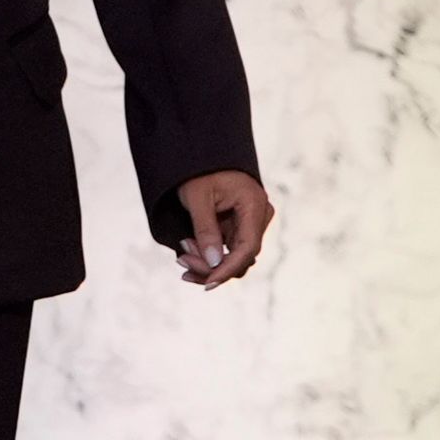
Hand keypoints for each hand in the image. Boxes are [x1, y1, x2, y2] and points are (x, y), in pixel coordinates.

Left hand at [172, 170, 272, 287]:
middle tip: (180, 260)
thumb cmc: (198, 171)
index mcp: (254, 205)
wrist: (199, 155)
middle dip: (210, 266)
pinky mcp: (239, 229)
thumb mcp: (197, 198)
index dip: (228, 269)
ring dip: (207, 264)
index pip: (248, 248)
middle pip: (241, 258)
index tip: (208, 284)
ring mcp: (250, 224)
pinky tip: (187, 258)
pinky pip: (227, 252)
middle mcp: (258, 217)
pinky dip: (208, 257)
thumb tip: (214, 264)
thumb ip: (206, 231)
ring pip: (234, 259)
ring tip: (181, 257)